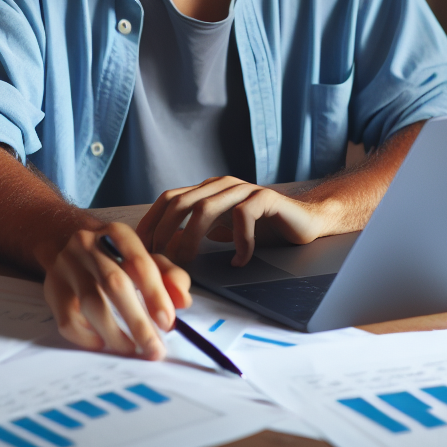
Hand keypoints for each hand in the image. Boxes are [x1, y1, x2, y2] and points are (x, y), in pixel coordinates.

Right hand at [39, 222, 190, 360]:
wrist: (65, 241)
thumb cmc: (115, 257)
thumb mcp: (146, 258)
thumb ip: (170, 277)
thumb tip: (182, 302)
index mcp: (117, 233)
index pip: (139, 263)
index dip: (155, 294)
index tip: (168, 322)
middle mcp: (88, 244)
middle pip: (114, 284)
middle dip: (138, 321)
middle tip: (154, 349)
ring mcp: (66, 266)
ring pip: (91, 303)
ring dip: (114, 333)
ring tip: (132, 351)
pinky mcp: (52, 288)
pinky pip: (68, 319)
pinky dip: (87, 337)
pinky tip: (103, 344)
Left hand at [135, 177, 331, 266]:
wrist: (305, 223)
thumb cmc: (263, 229)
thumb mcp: (224, 231)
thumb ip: (200, 232)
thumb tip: (167, 249)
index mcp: (208, 189)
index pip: (170, 198)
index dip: (152, 221)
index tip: (141, 247)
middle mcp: (223, 184)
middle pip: (182, 201)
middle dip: (165, 231)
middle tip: (159, 258)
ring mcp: (244, 189)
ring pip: (206, 207)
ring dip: (193, 238)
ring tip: (189, 261)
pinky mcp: (266, 198)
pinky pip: (244, 217)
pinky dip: (238, 242)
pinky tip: (239, 261)